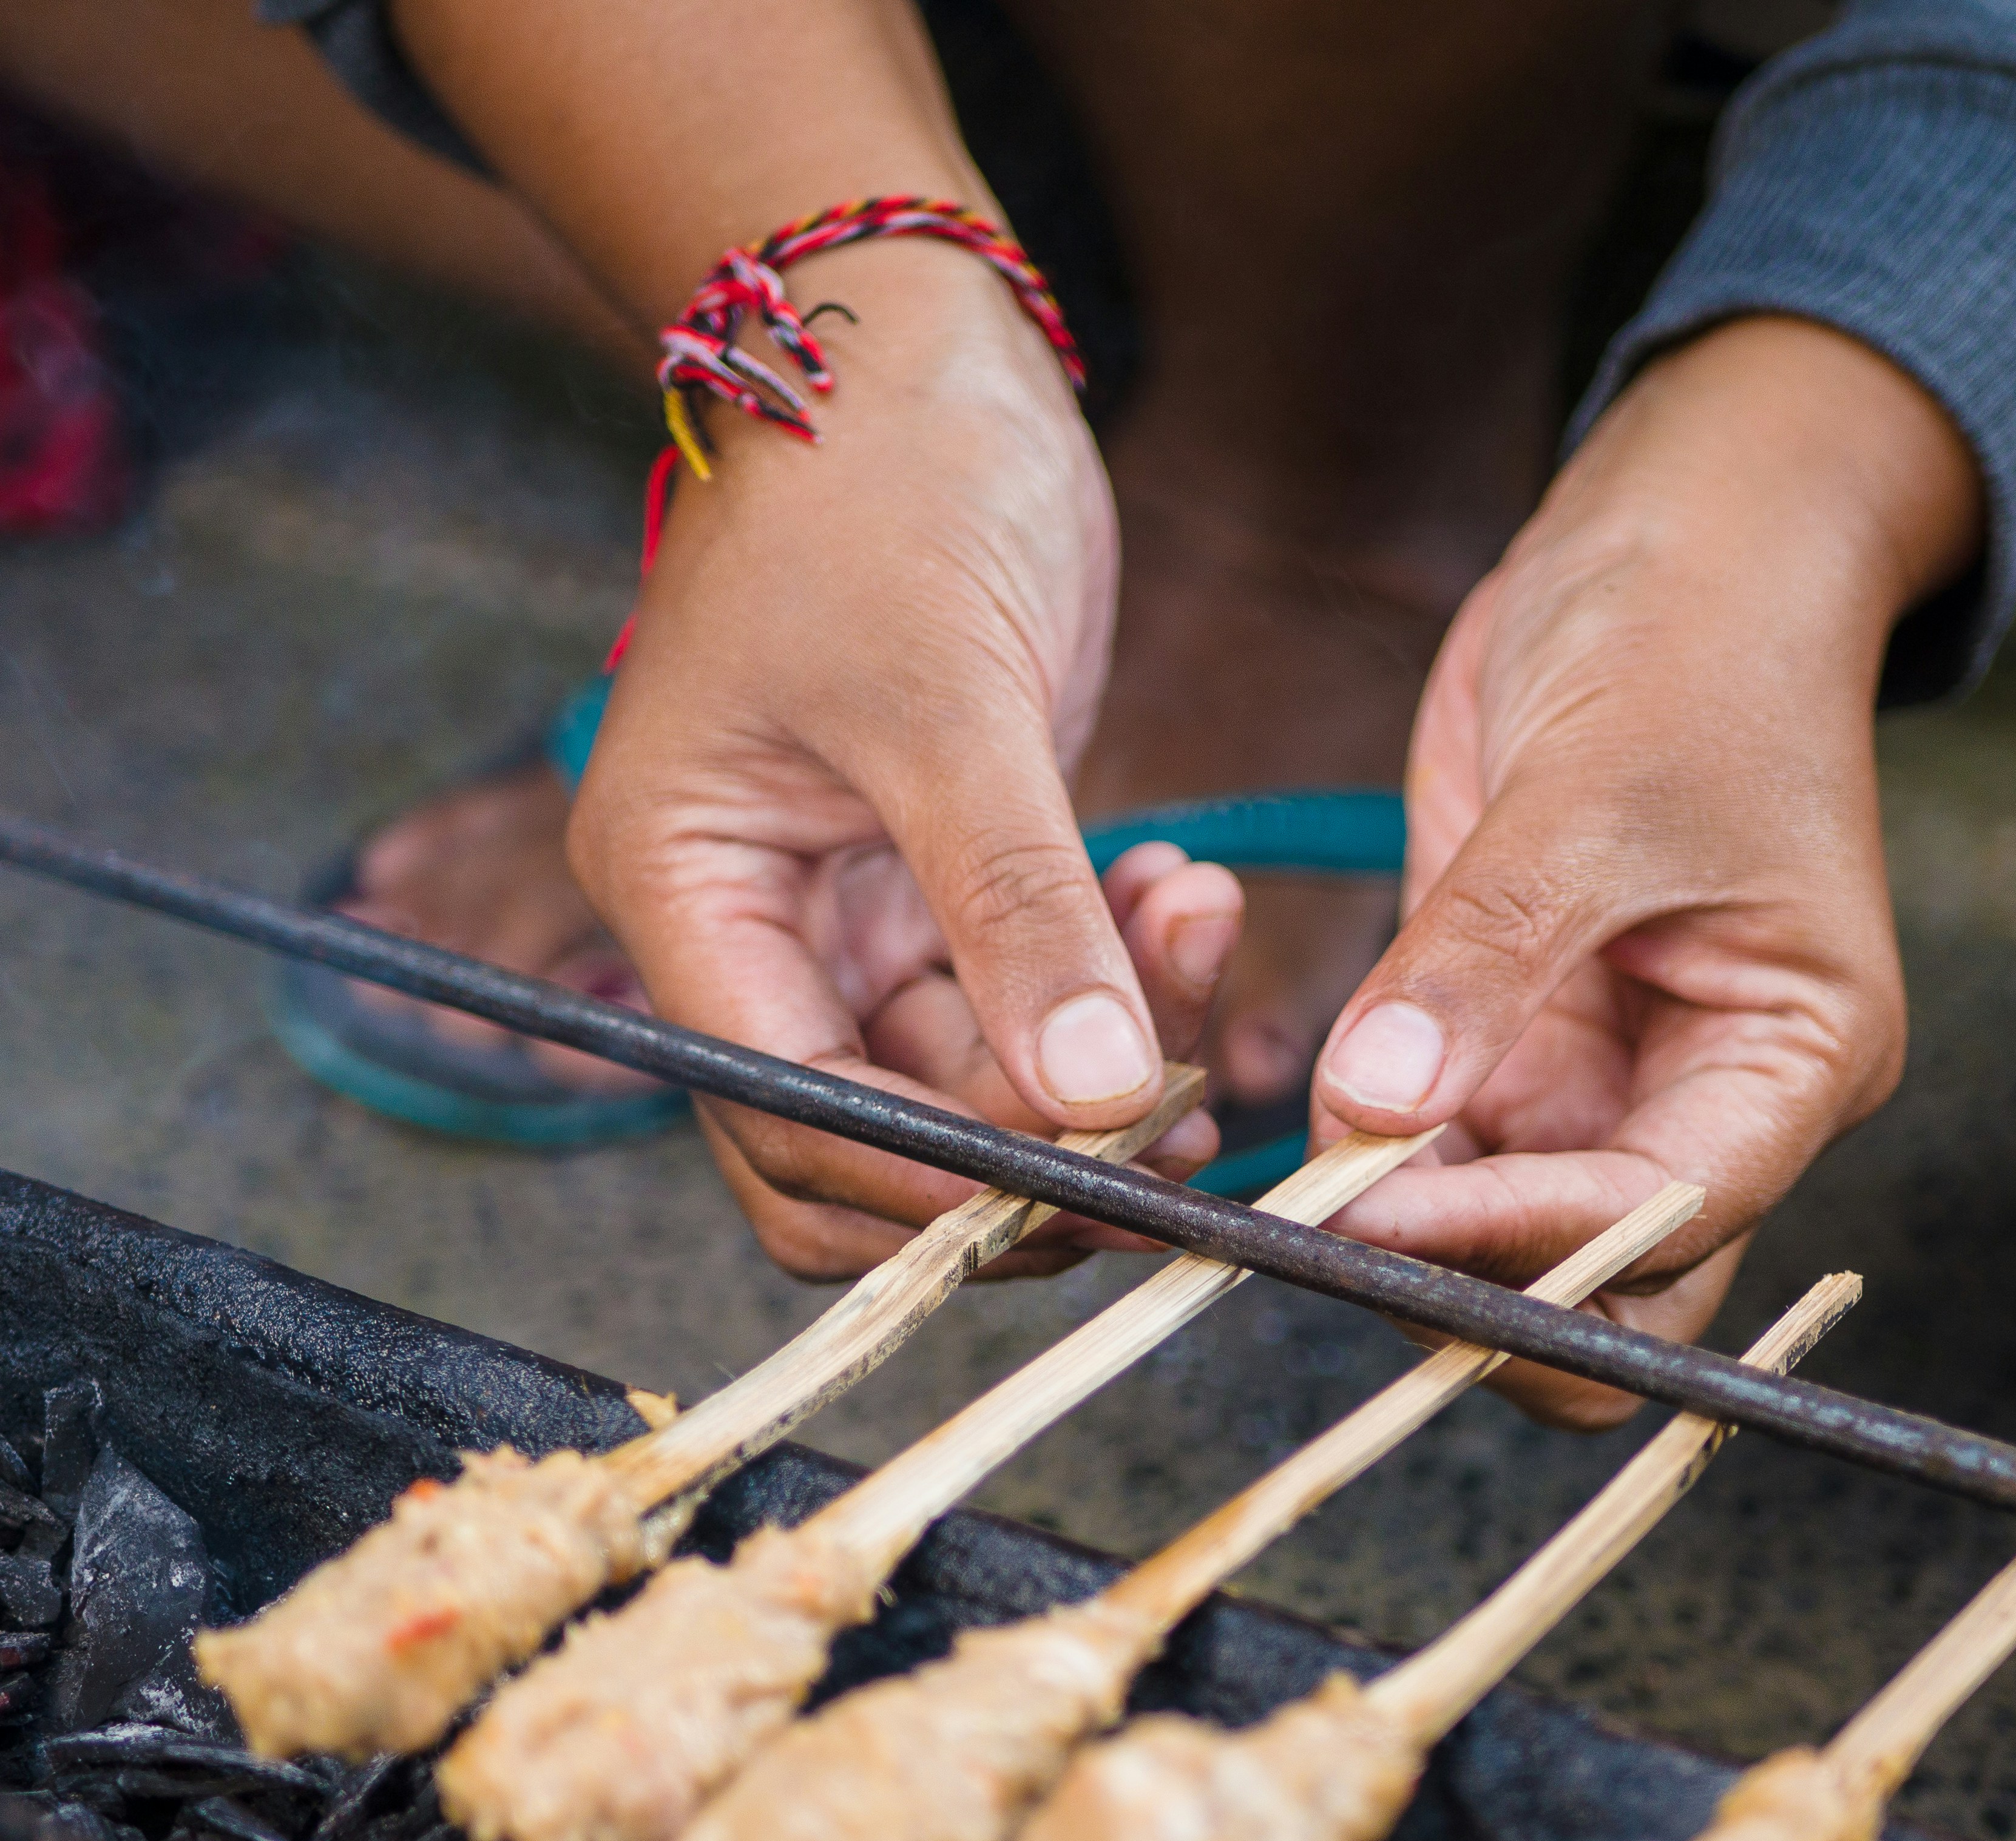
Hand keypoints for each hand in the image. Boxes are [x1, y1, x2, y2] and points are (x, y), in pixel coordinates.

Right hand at [568, 243, 1236, 1276]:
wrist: (921, 352)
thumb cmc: (883, 491)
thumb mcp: (948, 705)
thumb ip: (1017, 912)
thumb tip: (1095, 1104)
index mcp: (682, 887)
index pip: (790, 1117)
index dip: (941, 1182)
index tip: (1099, 1177)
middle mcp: (748, 921)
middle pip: (874, 1138)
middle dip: (1028, 1149)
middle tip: (1181, 1116)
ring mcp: (847, 905)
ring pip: (972, 1075)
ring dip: (1102, 1045)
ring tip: (1202, 927)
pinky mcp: (941, 876)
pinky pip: (1028, 990)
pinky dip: (1116, 972)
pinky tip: (1184, 889)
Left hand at [1312, 317, 1982, 1422]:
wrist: (1680, 545)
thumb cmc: (1694, 641)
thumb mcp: (1591, 793)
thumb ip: (1480, 959)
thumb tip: (1371, 1112)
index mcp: (1796, 1056)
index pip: (1666, 1215)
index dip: (1522, 1241)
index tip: (1370, 1221)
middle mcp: (1710, 1097)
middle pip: (1608, 1290)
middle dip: (1480, 1292)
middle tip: (1328, 1246)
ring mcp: (1609, 1078)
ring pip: (1508, 1244)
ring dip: (1402, 1241)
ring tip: (1281, 1202)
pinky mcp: (1517, 1040)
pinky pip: (1438, 1158)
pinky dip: (1366, 1167)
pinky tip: (1290, 1142)